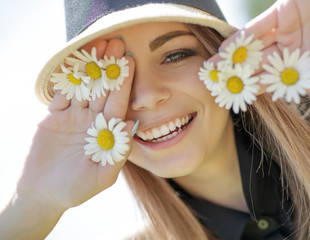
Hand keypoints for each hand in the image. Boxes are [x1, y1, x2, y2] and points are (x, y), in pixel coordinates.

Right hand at [17, 38, 135, 209]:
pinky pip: (61, 94)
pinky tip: (73, 60)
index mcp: (106, 132)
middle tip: (116, 41)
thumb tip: (132, 124)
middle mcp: (92, 120)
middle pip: (103, 89)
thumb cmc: (76, 189)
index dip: (124, 83)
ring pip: (83, 86)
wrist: (43, 194)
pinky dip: (66, 78)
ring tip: (97, 42)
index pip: (118, 103)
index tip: (130, 62)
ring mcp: (73, 117)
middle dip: (109, 66)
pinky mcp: (53, 116)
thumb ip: (119, 152)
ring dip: (89, 66)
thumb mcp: (102, 176)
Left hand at [212, 0, 309, 135]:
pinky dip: (241, 37)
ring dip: (233, 58)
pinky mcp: (278, 13)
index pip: (273, 78)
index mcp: (302, 63)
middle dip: (237, 74)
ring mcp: (283, 31)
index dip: (254, 88)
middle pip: (258, 64)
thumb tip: (284, 92)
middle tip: (216, 84)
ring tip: (213, 69)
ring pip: (253, 47)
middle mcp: (290, 49)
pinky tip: (225, 49)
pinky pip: (256, 28)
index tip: (235, 97)